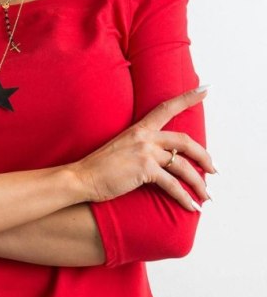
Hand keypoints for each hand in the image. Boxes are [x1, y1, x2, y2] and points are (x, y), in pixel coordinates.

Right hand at [72, 86, 214, 211]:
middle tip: (214, 170)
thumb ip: (142, 148)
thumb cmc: (99, 167)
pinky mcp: (145, 169)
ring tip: (206, 196)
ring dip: (198, 184)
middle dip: (204, 157)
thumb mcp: (122, 148)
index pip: (167, 108)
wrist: (81, 177)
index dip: (188, 98)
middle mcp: (145, 136)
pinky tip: (191, 206)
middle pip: (185, 142)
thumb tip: (161, 159)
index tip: (205, 89)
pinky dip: (184, 197)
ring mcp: (146, 152)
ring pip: (183, 166)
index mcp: (139, 128)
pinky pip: (173, 184)